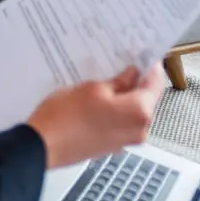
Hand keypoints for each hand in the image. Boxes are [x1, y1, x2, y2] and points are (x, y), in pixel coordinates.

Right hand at [26, 65, 166, 168]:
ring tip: (104, 80)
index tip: (143, 54)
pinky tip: (97, 99)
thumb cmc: (66, 117)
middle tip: (120, 63)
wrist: (43, 146)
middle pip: (146, 98)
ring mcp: (125, 140)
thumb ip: (119, 81)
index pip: (156, 82)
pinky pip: (120, 122)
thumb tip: (132, 74)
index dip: (150, 65)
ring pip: (132, 110)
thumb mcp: (94, 88)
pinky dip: (114, 109)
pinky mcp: (111, 146)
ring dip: (123, 95)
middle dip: (135, 81)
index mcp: (140, 112)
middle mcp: (138, 130)